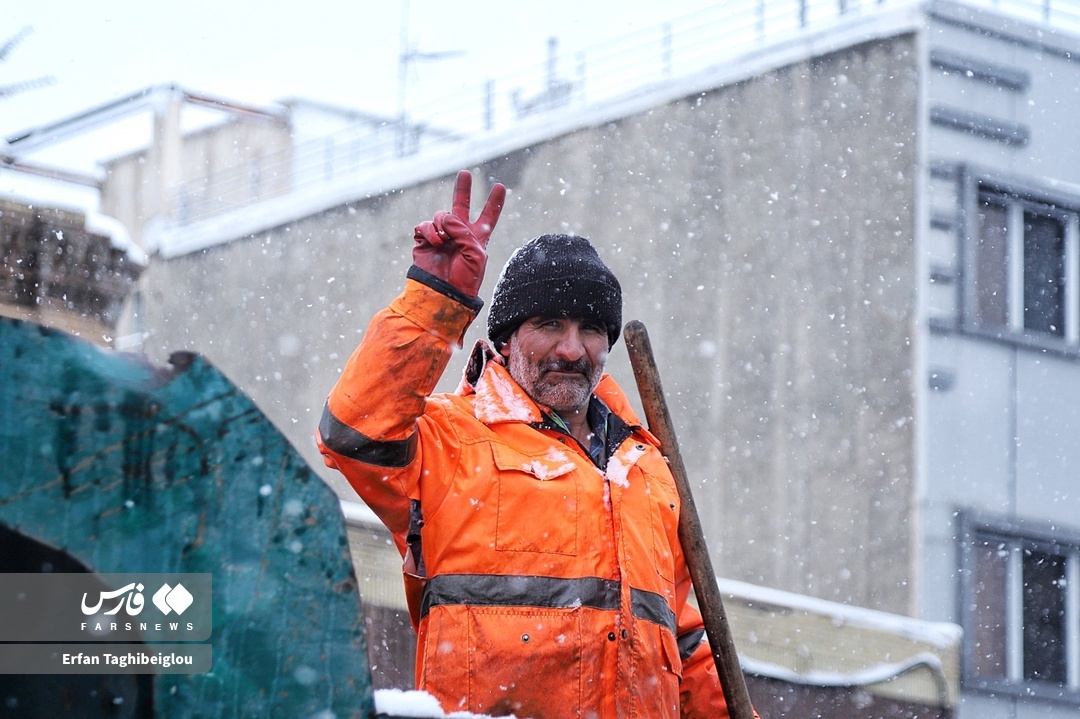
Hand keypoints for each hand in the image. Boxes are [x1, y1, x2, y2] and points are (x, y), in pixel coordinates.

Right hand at [413, 170, 505, 296]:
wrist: (444, 293)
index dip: (494, 203)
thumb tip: (444, 219)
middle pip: (462, 206)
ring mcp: (442, 236)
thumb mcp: (475, 253)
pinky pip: (425, 225)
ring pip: (441, 215)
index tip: (501, 187)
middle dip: (463, 189)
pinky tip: (435, 241)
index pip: (488, 218)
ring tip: (444, 239)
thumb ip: (464, 230)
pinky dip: (430, 231)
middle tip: (465, 173)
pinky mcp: (425, 240)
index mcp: (477, 239)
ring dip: (443, 223)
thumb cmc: (464, 278)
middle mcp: (460, 234)